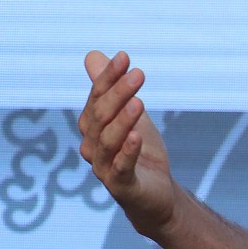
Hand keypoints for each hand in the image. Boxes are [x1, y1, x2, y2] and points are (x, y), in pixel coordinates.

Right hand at [78, 50, 178, 235]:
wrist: (155, 194)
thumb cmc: (139, 152)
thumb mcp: (130, 115)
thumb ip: (111, 88)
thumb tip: (92, 55)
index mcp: (92, 127)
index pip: (96, 98)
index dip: (108, 78)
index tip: (124, 56)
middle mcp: (92, 147)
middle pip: (101, 116)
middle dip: (118, 94)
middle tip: (138, 74)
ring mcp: (104, 168)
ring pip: (108, 141)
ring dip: (122, 121)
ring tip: (138, 102)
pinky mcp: (121, 187)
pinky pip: (120, 168)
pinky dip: (127, 152)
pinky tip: (137, 136)